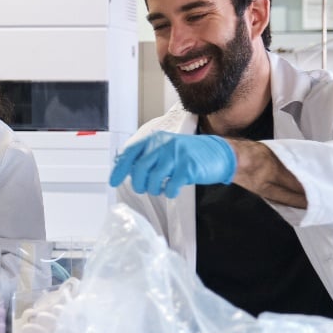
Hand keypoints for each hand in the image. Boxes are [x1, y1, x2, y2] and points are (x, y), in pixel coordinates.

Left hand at [109, 131, 236, 197]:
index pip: (131, 152)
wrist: (218, 153)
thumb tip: (126, 169)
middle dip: (138, 183)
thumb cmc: (189, 154)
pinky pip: (170, 186)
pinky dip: (169, 192)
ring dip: (154, 189)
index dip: (120, 168)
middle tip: (144, 189)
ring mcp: (176, 155)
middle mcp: (164, 145)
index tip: (113, 181)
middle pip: (140, 169)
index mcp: (156, 139)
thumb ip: (149, 156)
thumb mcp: (167, 149)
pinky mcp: (188, 167)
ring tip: (161, 188)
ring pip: (153, 179)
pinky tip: (173, 189)